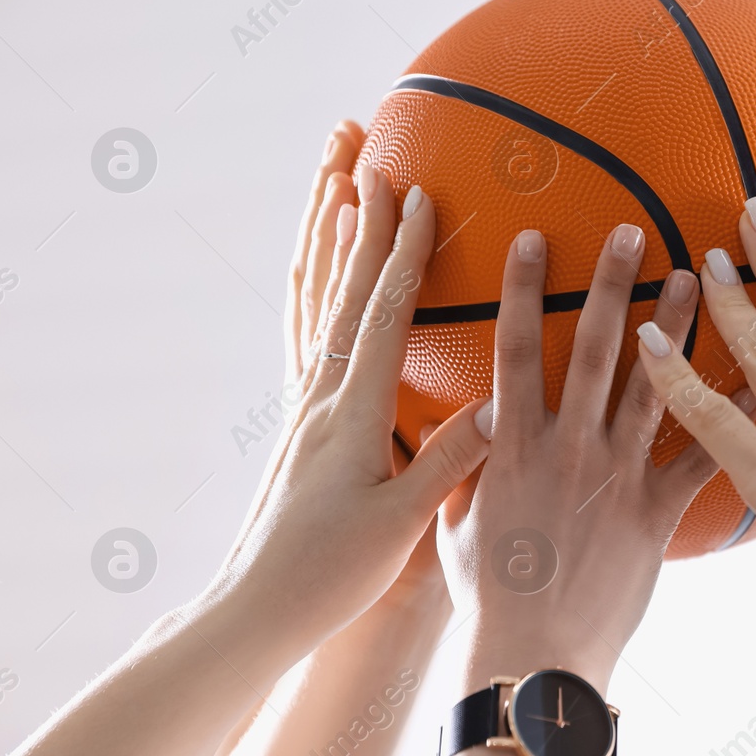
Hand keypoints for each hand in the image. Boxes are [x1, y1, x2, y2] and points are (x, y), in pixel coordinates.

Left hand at [206, 151, 491, 662]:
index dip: (402, 251)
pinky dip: (313, 284)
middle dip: (353, 211)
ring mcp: (302, 403)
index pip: (381, 314)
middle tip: (357, 145)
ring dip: (323, 233)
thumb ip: (448, 461)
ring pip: (311, 298)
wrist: (258, 609)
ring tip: (331, 177)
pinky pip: (303, 331)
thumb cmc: (332, 575)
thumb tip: (497, 401)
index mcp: (351, 414)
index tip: (419, 191)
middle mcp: (319, 395)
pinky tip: (324, 266)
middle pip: (337, 284)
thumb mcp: (401, 524)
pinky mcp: (297, 419)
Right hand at [438, 224, 733, 689]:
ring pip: (651, 385)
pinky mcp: (655, 511)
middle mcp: (566, 446)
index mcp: (511, 444)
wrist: (535, 656)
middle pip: (590, 348)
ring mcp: (615, 475)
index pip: (513, 348)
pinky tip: (755, 376)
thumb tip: (464, 422)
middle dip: (609, 284)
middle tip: (632, 229)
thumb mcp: (457, 521)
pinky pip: (702, 455)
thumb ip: (465, 465)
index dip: (519, 288)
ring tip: (698, 275)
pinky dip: (731, 416)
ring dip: (675, 326)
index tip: (532, 236)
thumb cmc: (489, 594)